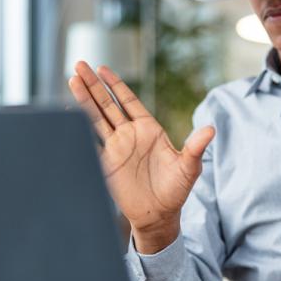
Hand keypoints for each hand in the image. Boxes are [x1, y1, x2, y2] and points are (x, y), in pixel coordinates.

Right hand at [68, 61, 214, 253]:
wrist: (158, 215)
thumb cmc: (176, 190)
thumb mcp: (189, 167)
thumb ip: (195, 147)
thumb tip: (211, 129)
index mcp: (149, 130)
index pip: (129, 102)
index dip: (116, 85)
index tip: (103, 69)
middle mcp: (130, 135)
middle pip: (108, 104)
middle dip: (94, 85)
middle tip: (80, 64)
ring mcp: (116, 148)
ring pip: (96, 118)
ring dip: (84, 99)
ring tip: (72, 79)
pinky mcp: (106, 163)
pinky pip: (90, 142)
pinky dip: (79, 127)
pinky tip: (68, 112)